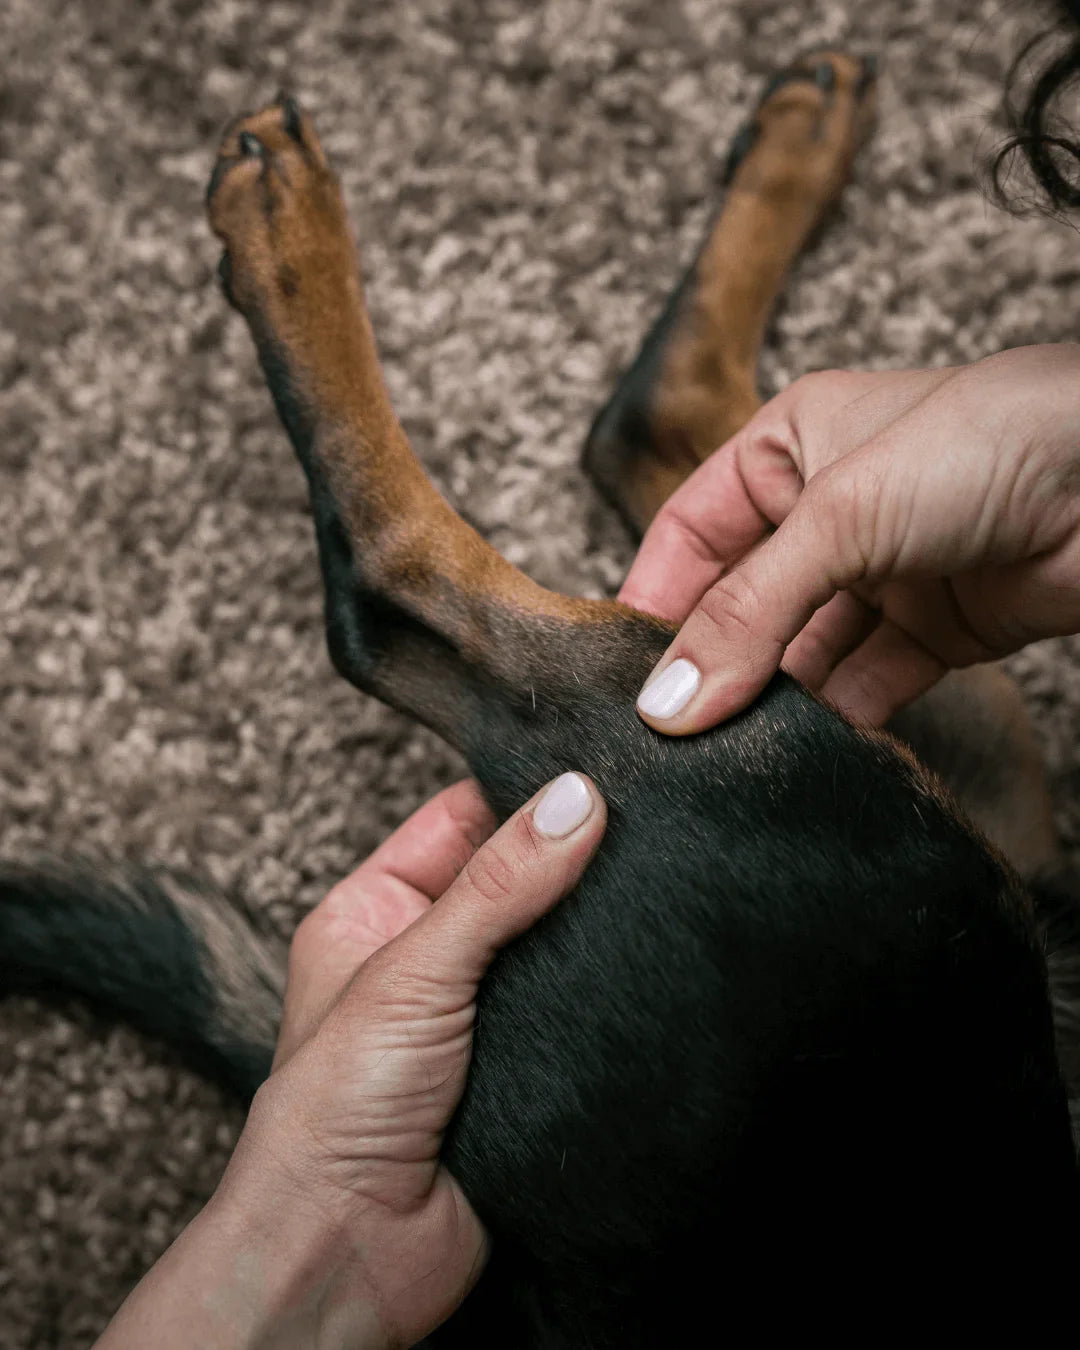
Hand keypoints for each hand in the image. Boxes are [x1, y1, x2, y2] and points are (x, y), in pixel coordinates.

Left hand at [97, 771, 605, 1349]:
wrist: (351, 1255)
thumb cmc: (331, 1114)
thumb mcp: (412, 972)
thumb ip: (496, 886)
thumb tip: (572, 800)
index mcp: (376, 910)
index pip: (459, 820)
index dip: (521, 795)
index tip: (592, 776)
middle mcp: (428, 955)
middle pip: (516, 879)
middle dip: (571, 860)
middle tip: (643, 827)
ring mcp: (479, 1013)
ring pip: (555, 944)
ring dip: (595, 932)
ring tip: (658, 891)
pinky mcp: (526, 1067)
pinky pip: (579, 1010)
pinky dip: (610, 995)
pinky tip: (648, 968)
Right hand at [622, 344, 1079, 729]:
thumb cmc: (992, 439)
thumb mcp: (840, 515)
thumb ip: (750, 611)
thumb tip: (669, 699)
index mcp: (789, 449)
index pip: (691, 531)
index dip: (654, 596)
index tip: (620, 671)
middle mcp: (829, 512)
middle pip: (743, 600)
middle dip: (711, 662)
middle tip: (667, 729)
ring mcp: (882, 573)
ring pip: (800, 652)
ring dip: (771, 701)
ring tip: (728, 751)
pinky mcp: (935, 630)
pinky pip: (864, 684)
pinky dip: (837, 721)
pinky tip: (806, 751)